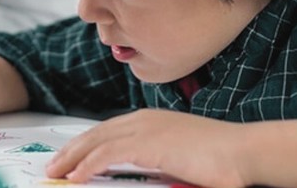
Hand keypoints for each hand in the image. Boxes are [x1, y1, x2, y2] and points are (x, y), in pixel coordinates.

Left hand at [45, 109, 249, 187]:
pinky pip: (107, 155)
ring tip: (55, 173)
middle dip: (71, 150)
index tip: (68, 158)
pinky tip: (76, 176)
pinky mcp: (148, 144)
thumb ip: (155, 162)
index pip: (106, 130)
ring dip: (72, 158)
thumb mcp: (178, 158)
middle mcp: (142, 120)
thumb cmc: (220, 160)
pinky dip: (88, 165)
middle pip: (95, 134)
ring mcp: (144, 129)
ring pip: (96, 142)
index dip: (84, 144)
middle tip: (52, 166)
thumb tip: (134, 175)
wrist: (244, 153)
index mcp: (149, 120)